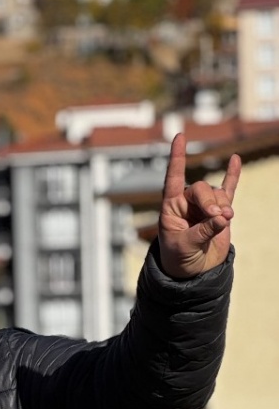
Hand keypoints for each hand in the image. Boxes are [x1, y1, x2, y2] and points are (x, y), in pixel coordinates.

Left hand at [157, 131, 238, 279]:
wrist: (193, 271)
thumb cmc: (179, 258)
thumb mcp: (185, 246)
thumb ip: (203, 231)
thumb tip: (222, 217)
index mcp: (171, 207)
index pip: (173, 178)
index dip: (177, 159)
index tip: (179, 137)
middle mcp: (187, 203)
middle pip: (201, 189)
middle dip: (210, 201)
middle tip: (217, 216)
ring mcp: (204, 206)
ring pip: (217, 194)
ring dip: (222, 205)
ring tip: (225, 220)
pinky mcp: (219, 212)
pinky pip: (227, 189)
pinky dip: (232, 176)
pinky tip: (236, 160)